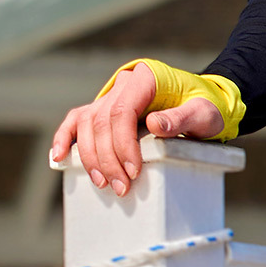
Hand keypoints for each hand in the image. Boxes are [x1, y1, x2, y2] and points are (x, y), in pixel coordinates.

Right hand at [50, 63, 223, 196]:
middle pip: (101, 121)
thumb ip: (182, 117)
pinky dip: (64, 138)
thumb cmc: (207, 107)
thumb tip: (155, 124)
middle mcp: (124, 83)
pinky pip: (77, 120)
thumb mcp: (204, 113)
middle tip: (121, 187)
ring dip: (89, 156)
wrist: (206, 102)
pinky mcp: (105, 109)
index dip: (122, 144)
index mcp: (146, 79)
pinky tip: (58, 159)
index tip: (133, 171)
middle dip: (107, 158)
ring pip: (86, 123)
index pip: (121, 112)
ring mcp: (111, 95)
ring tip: (103, 183)